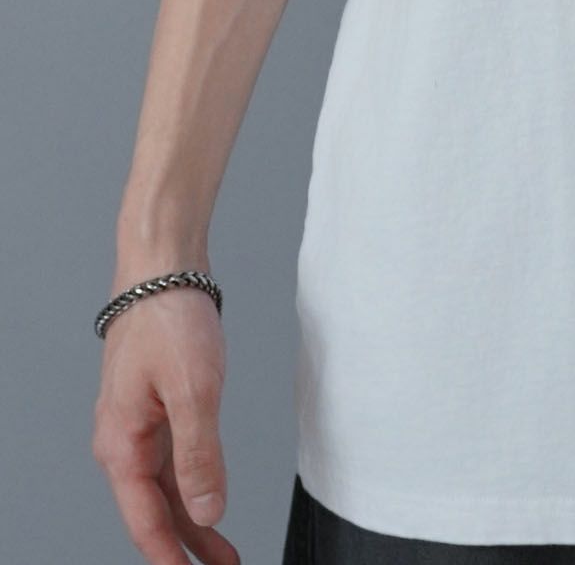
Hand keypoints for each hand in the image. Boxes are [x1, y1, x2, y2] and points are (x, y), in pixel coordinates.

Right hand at [92, 280, 238, 564]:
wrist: (161, 269)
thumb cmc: (170, 320)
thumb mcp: (194, 389)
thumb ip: (200, 454)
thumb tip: (208, 511)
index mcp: (122, 446)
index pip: (146, 521)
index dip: (173, 557)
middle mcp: (122, 443)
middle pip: (154, 512)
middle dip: (186, 548)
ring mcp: (135, 426)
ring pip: (163, 489)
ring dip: (191, 521)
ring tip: (222, 552)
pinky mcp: (152, 408)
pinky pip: (169, 461)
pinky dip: (190, 485)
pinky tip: (207, 498)